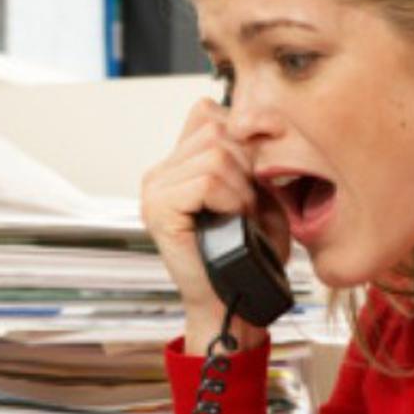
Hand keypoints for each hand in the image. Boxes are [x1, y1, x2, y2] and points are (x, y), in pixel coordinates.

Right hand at [141, 99, 288, 352]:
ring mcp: (154, 190)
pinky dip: (230, 198)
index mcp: (177, 164)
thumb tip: (257, 119)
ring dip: (240, 186)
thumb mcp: (259, 190)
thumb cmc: (250, 251)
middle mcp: (160, 173)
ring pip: (214, 153)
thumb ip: (251, 152)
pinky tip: (230, 219)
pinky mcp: (159, 209)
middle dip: (246, 164)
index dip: (243, 134)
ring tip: (238, 214)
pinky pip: (206, 180)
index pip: (207, 113)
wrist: (236, 300)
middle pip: (215, 128)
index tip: (259, 170)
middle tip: (247, 204)